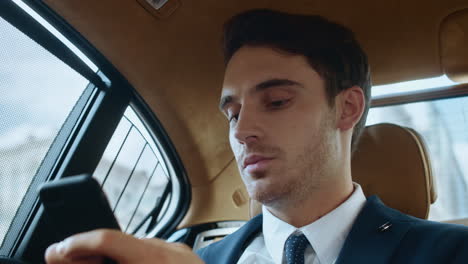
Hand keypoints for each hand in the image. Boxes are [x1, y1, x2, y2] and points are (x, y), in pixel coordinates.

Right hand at [45, 229, 203, 263]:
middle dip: (94, 253)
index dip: (77, 244)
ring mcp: (180, 251)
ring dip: (118, 259)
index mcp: (153, 259)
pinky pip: (155, 252)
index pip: (108, 238)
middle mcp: (168, 250)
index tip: (59, 251)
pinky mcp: (186, 255)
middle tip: (70, 260)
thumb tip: (77, 260)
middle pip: (120, 242)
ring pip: (137, 248)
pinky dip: (138, 260)